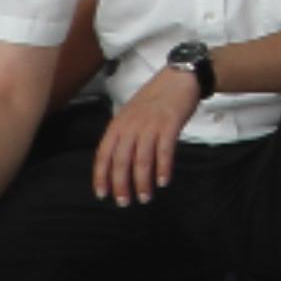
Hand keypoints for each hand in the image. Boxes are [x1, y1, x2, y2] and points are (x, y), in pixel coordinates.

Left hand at [94, 62, 198, 204]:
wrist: (179, 78)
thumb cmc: (156, 99)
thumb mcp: (131, 115)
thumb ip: (124, 135)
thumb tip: (118, 163)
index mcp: (118, 125)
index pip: (104, 155)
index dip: (101, 176)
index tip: (102, 194)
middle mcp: (131, 126)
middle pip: (121, 161)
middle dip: (121, 184)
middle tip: (124, 202)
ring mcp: (150, 125)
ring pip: (142, 159)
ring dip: (142, 181)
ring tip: (145, 197)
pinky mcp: (169, 125)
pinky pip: (164, 151)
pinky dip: (163, 168)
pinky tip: (163, 181)